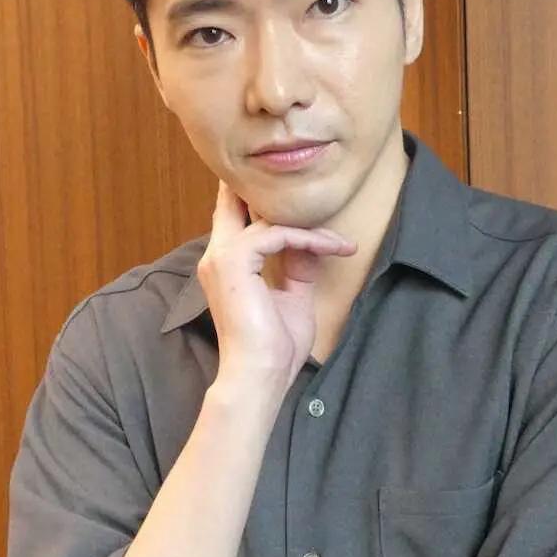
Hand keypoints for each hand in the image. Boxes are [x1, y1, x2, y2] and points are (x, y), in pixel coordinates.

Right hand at [198, 181, 356, 393]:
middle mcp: (217, 256)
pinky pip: (279, 234)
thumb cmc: (273, 347)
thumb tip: (309, 244)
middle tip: (302, 182)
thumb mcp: (293, 298)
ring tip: (340, 244)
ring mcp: (222, 257)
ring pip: (269, 220)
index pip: (232, 218)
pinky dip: (309, 240)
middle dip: (265, 190)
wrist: (260, 374)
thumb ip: (296, 268)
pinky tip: (332, 249)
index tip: (294, 198)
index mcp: (225, 266)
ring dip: (311, 229)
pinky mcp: (235, 260)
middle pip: (234, 202)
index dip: (256, 200)